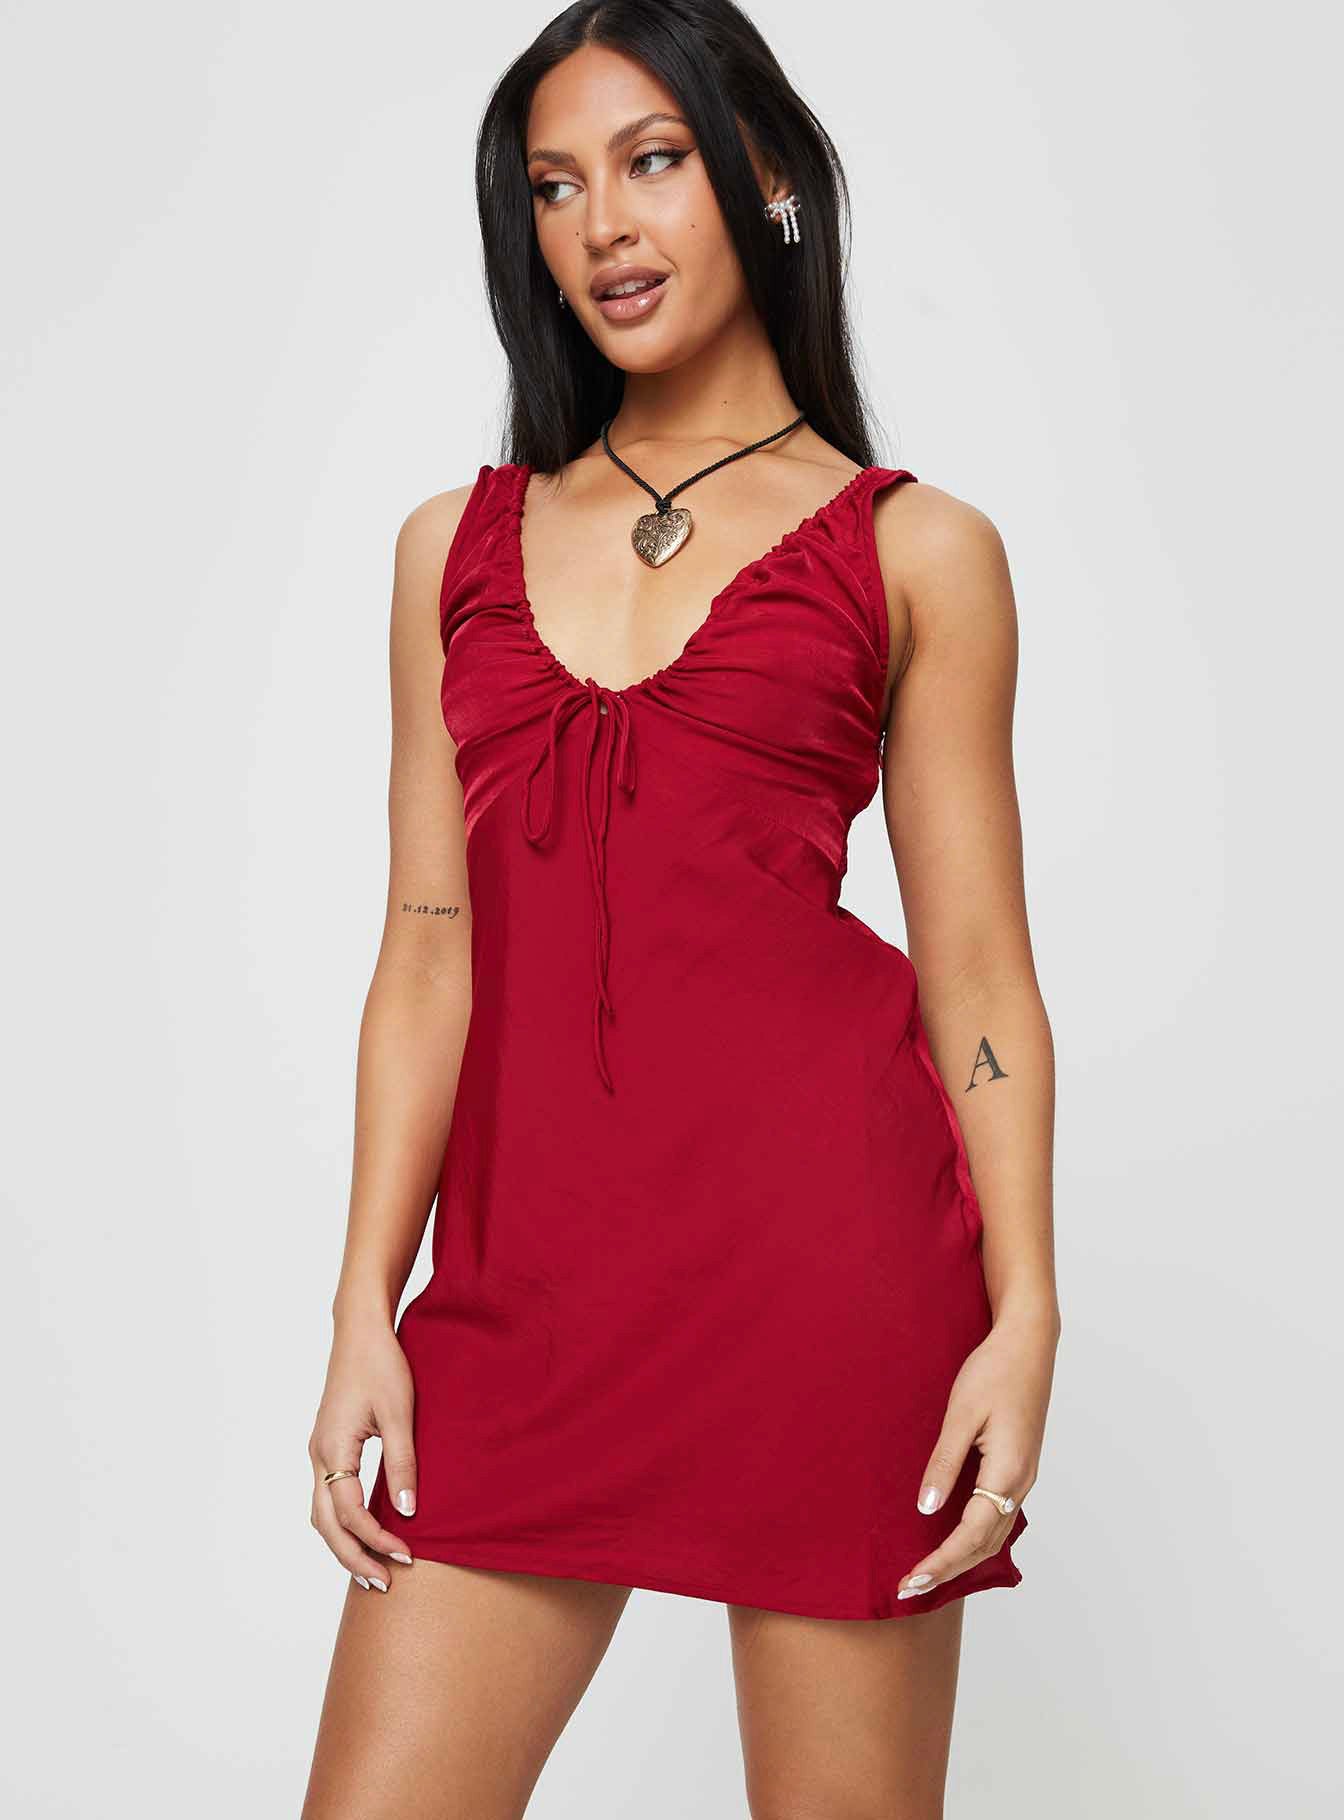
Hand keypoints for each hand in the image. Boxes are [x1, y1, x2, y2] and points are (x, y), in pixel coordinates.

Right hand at [308, 1314, 418, 1592]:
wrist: (360, 1330)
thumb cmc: (381, 1365)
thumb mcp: (401, 1413)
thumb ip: (403, 1463)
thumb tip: (407, 1512)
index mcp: (333, 1448)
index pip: (350, 1513)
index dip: (377, 1540)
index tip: (408, 1557)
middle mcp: (318, 1455)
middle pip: (326, 1524)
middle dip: (352, 1558)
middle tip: (384, 1585)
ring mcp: (319, 1451)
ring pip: (322, 1514)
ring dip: (345, 1544)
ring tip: (374, 1570)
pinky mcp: (328, 1446)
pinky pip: (328, 1497)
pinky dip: (343, 1523)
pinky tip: (366, 1531)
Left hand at [897, 1308, 1057, 1601]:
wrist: (1028, 1343)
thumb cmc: (994, 1371)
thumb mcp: (960, 1414)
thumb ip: (944, 1464)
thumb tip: (927, 1509)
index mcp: (1007, 1473)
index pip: (970, 1536)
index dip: (940, 1563)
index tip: (911, 1582)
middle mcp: (1020, 1483)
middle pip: (984, 1545)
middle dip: (948, 1570)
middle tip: (909, 1588)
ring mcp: (1023, 1477)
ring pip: (994, 1534)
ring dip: (962, 1559)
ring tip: (927, 1574)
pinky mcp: (1018, 1467)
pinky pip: (997, 1516)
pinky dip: (975, 1538)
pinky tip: (954, 1540)